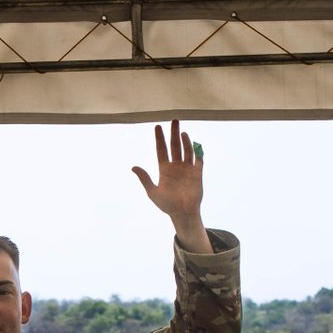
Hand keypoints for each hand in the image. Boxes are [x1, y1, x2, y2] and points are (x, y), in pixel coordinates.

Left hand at [131, 119, 210, 252]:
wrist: (182, 212)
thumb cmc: (166, 204)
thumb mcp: (152, 192)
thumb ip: (144, 178)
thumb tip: (133, 167)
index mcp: (164, 169)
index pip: (161, 150)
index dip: (159, 138)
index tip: (157, 126)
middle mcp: (175, 166)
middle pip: (174, 146)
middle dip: (173, 133)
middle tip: (174, 120)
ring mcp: (187, 168)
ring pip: (186, 150)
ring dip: (185, 141)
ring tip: (182, 132)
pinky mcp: (197, 173)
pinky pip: (198, 159)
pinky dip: (198, 151)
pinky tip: (196, 144)